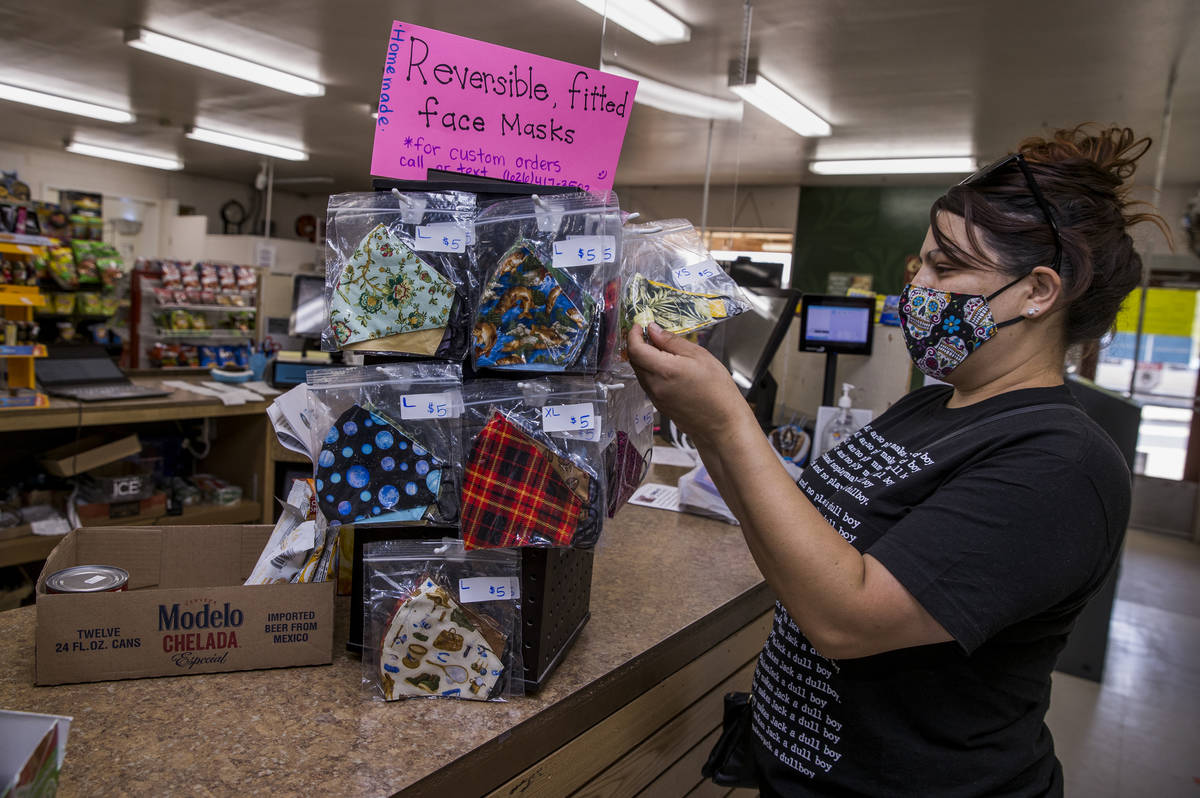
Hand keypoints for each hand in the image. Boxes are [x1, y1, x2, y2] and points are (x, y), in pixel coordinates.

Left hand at [626, 323, 751, 446]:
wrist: (722, 424)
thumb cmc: (717, 391)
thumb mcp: (699, 356)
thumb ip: (672, 341)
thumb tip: (655, 331)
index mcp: (663, 370)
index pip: (635, 349)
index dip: (633, 335)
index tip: (638, 326)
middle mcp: (654, 385)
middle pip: (635, 361)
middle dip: (638, 345)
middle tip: (650, 334)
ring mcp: (655, 397)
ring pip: (640, 372)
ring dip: (645, 359)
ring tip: (662, 350)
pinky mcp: (659, 405)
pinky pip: (648, 383)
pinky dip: (651, 371)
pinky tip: (667, 367)